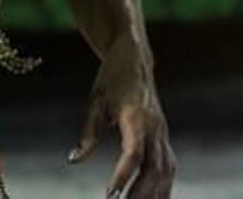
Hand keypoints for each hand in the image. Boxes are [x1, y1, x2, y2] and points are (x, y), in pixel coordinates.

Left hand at [68, 40, 175, 197]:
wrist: (136, 58)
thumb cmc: (112, 78)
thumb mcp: (95, 101)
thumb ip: (87, 133)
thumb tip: (74, 160)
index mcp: (136, 116)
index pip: (133, 153)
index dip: (122, 176)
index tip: (110, 195)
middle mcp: (155, 126)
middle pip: (153, 168)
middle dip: (140, 194)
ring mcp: (163, 133)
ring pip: (165, 171)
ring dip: (154, 195)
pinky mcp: (164, 137)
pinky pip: (168, 167)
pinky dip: (163, 187)